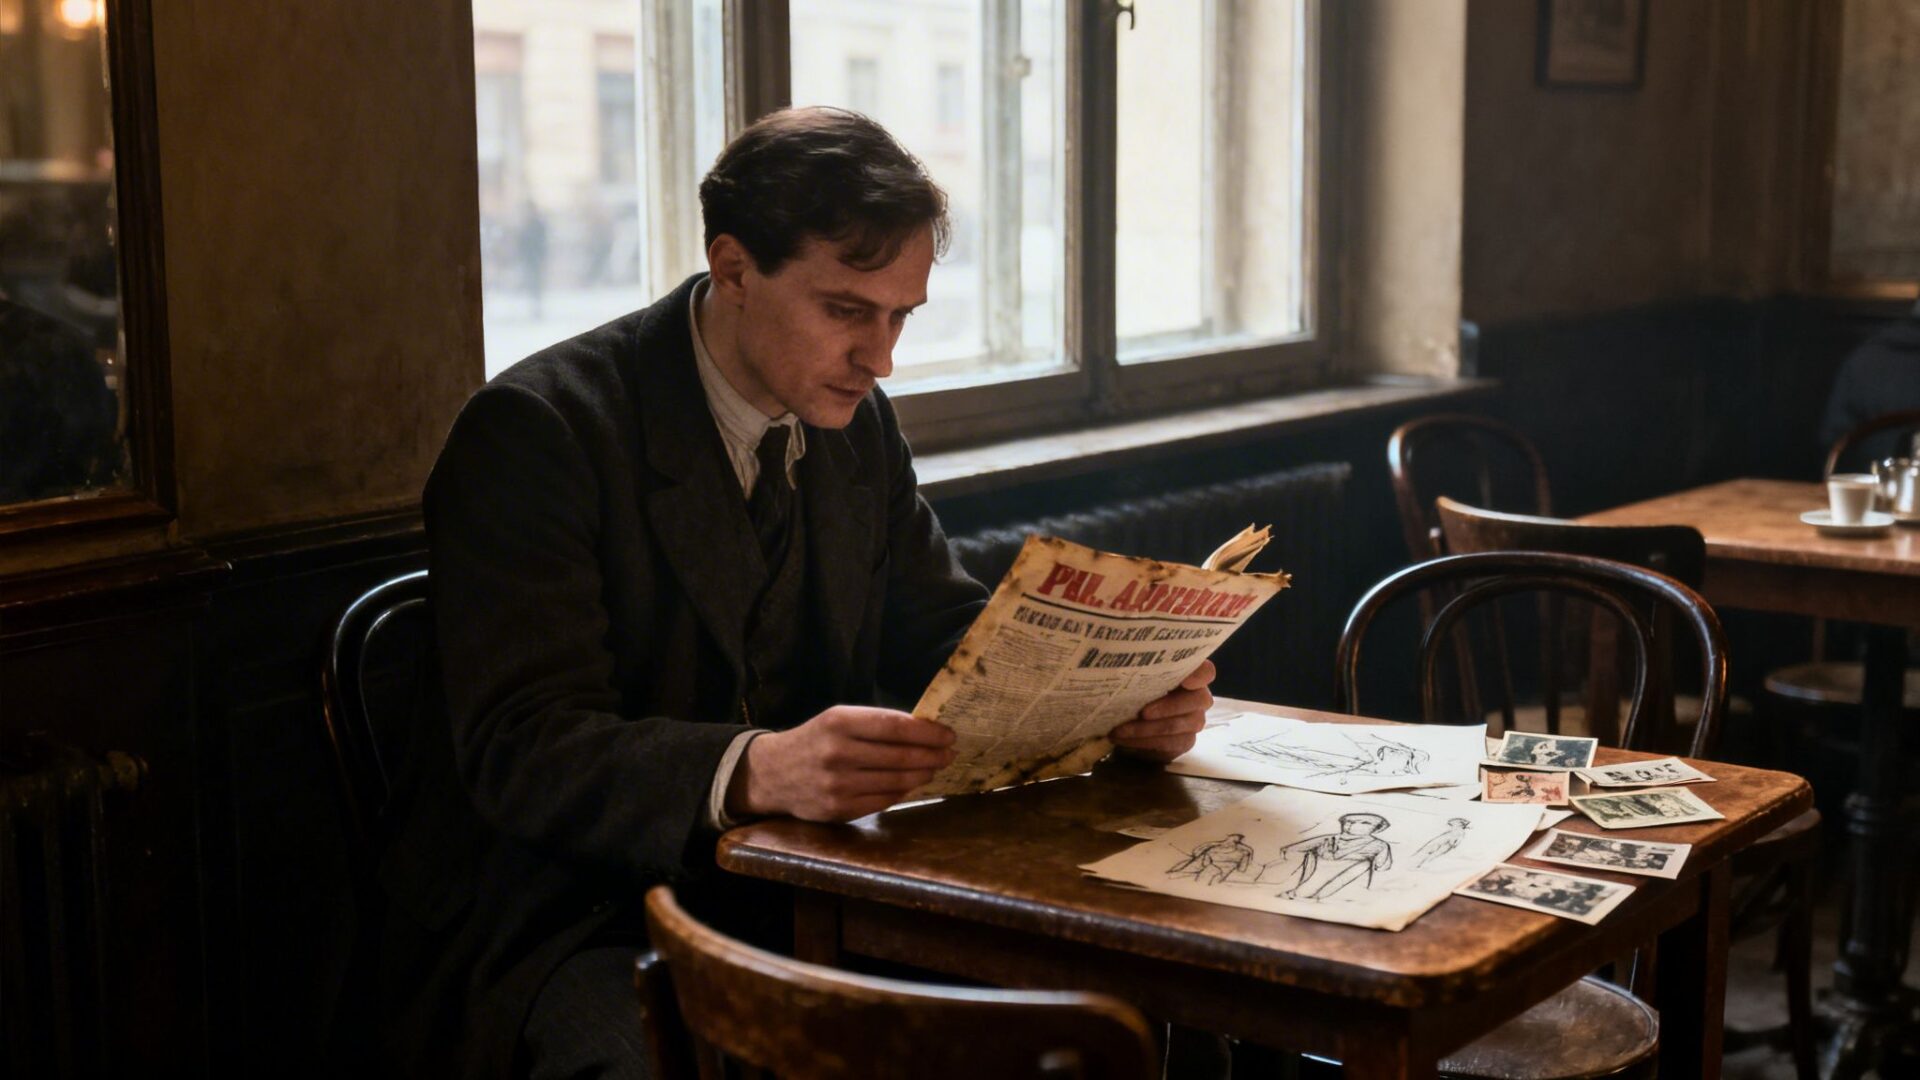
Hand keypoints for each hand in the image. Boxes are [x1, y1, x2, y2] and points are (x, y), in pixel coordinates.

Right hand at [726, 706, 955, 821]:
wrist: (773, 773)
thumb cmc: (815, 740)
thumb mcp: (837, 720)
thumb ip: (875, 724)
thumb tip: (925, 730)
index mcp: (839, 723)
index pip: (895, 727)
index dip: (927, 732)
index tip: (948, 735)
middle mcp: (838, 753)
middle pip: (900, 756)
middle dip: (932, 755)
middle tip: (949, 754)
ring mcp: (838, 785)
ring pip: (896, 781)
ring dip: (923, 775)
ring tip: (935, 768)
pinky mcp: (839, 809)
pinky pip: (883, 800)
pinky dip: (903, 791)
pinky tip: (912, 784)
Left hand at [1108, 659, 1215, 762]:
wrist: (1128, 720)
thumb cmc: (1135, 690)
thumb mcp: (1135, 676)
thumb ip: (1142, 668)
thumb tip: (1126, 658)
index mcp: (1190, 674)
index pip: (1206, 671)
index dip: (1199, 675)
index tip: (1185, 680)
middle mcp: (1198, 696)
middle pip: (1199, 700)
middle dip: (1169, 706)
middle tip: (1143, 712)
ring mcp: (1194, 720)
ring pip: (1181, 725)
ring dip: (1148, 728)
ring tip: (1122, 729)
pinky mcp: (1185, 741)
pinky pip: (1171, 743)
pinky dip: (1145, 741)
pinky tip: (1126, 739)